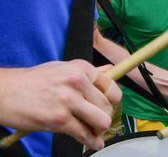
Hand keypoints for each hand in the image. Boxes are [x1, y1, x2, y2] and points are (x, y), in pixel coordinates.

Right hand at [0, 61, 121, 149]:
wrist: (5, 91)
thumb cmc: (33, 81)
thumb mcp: (62, 69)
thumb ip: (87, 73)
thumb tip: (110, 72)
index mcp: (81, 68)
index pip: (111, 86)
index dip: (112, 99)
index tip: (109, 106)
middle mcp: (78, 82)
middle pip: (107, 106)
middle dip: (104, 117)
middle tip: (97, 123)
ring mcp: (69, 101)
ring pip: (102, 121)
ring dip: (99, 130)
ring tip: (94, 132)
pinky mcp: (59, 119)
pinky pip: (84, 134)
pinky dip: (91, 142)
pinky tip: (92, 144)